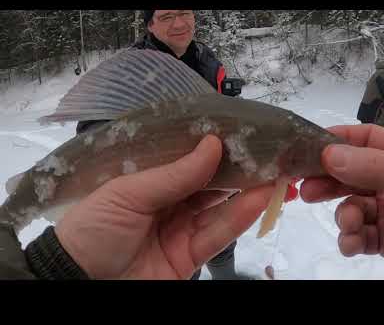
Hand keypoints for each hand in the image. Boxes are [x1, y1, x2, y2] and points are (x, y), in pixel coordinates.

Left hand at [55, 135, 273, 279]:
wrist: (78, 282)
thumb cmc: (94, 228)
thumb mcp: (128, 193)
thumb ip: (173, 173)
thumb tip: (212, 144)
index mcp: (150, 181)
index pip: (186, 160)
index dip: (212, 148)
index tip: (238, 131)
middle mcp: (169, 202)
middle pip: (208, 183)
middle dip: (236, 167)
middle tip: (264, 149)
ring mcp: (182, 229)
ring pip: (219, 207)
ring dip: (247, 190)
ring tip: (273, 170)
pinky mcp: (191, 256)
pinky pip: (219, 234)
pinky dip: (241, 216)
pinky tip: (260, 196)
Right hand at [300, 124, 383, 278]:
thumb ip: (372, 165)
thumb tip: (328, 154)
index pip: (364, 139)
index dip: (337, 140)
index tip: (308, 146)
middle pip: (349, 173)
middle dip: (327, 180)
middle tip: (306, 188)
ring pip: (350, 206)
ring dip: (344, 214)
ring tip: (350, 222)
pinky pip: (357, 235)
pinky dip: (350, 239)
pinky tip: (353, 242)